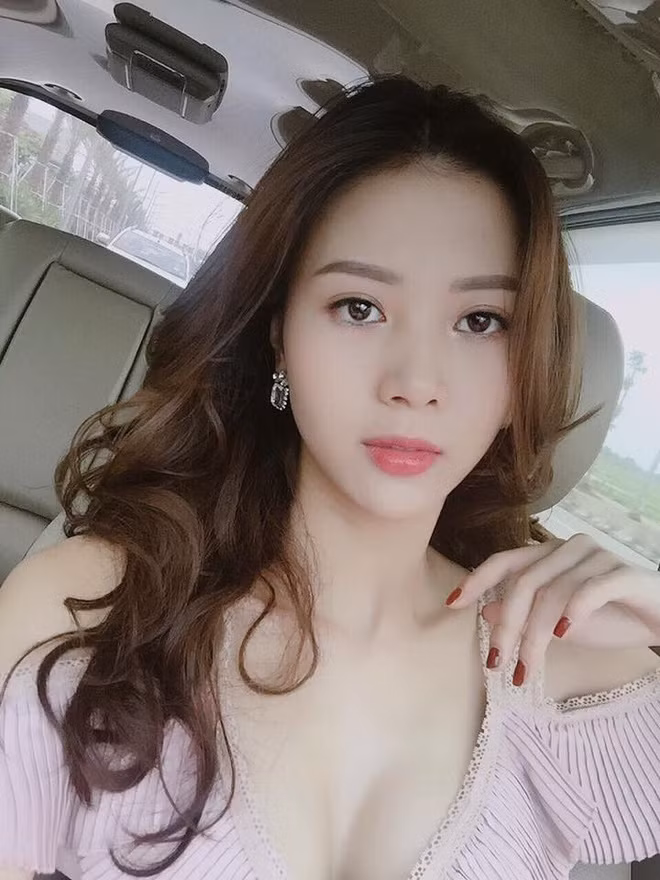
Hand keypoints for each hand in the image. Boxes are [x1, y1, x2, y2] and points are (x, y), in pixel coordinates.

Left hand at [444, 533, 659, 686]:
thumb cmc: (609, 616)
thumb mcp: (556, 621)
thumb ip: (524, 613)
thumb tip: (484, 612)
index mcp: (549, 554)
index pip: (505, 561)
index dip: (476, 580)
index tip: (452, 604)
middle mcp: (569, 548)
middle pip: (524, 583)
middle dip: (507, 626)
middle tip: (498, 662)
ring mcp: (598, 556)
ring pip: (553, 593)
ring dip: (535, 635)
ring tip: (528, 668)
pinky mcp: (624, 573)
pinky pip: (591, 589)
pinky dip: (573, 612)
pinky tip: (563, 635)